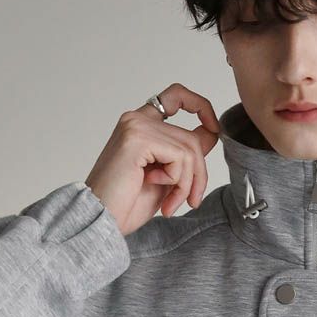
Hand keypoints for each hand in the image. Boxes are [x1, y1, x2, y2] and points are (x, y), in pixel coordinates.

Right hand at [84, 84, 221, 235]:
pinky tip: (153, 186)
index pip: (176, 96)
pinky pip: (179, 156)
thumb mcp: (167, 177)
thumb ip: (184, 155)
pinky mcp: (138, 138)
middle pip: (191, 138)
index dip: (200, 106)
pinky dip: (176, 180)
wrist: (102, 220)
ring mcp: (136, 126)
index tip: (214, 128)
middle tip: (190, 202)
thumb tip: (211, 134)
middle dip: (198, 175)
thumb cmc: (125, 205)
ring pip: (189, 149)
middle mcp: (137, 120)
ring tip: (171, 203)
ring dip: (187, 183)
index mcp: (140, 126)